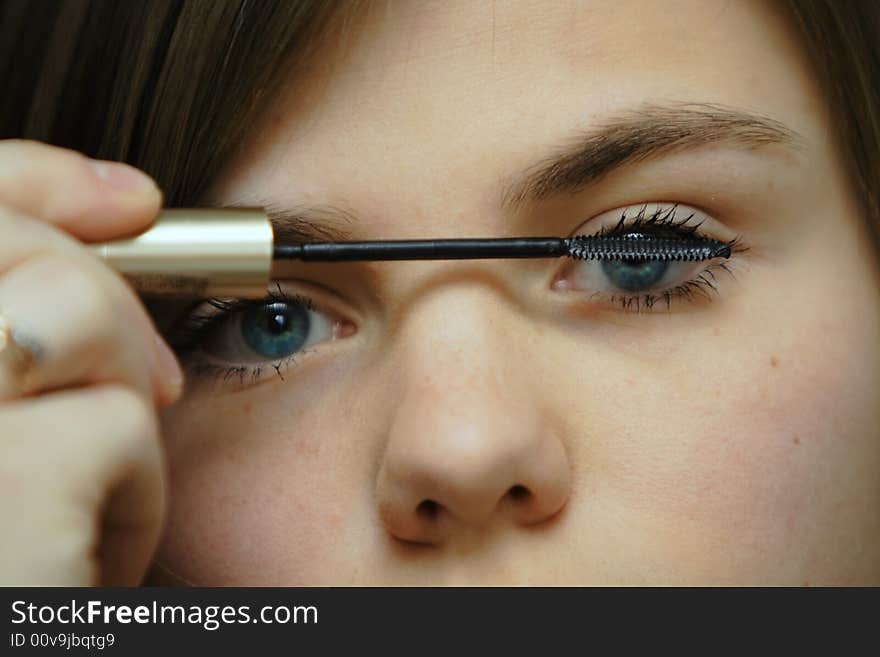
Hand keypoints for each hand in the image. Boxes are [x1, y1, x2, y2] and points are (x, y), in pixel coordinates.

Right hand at [0, 139, 182, 584]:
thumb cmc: (25, 555)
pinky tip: (95, 565)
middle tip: (139, 386)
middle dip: (107, 307)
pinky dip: (136, 494)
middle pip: (24, 252)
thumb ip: (26, 309)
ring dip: (119, 406)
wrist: (31, 631)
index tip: (127, 201)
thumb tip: (125, 200)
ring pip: (74, 318)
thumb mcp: (9, 422)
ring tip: (91, 493)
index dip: (35, 181)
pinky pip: (118, 428)